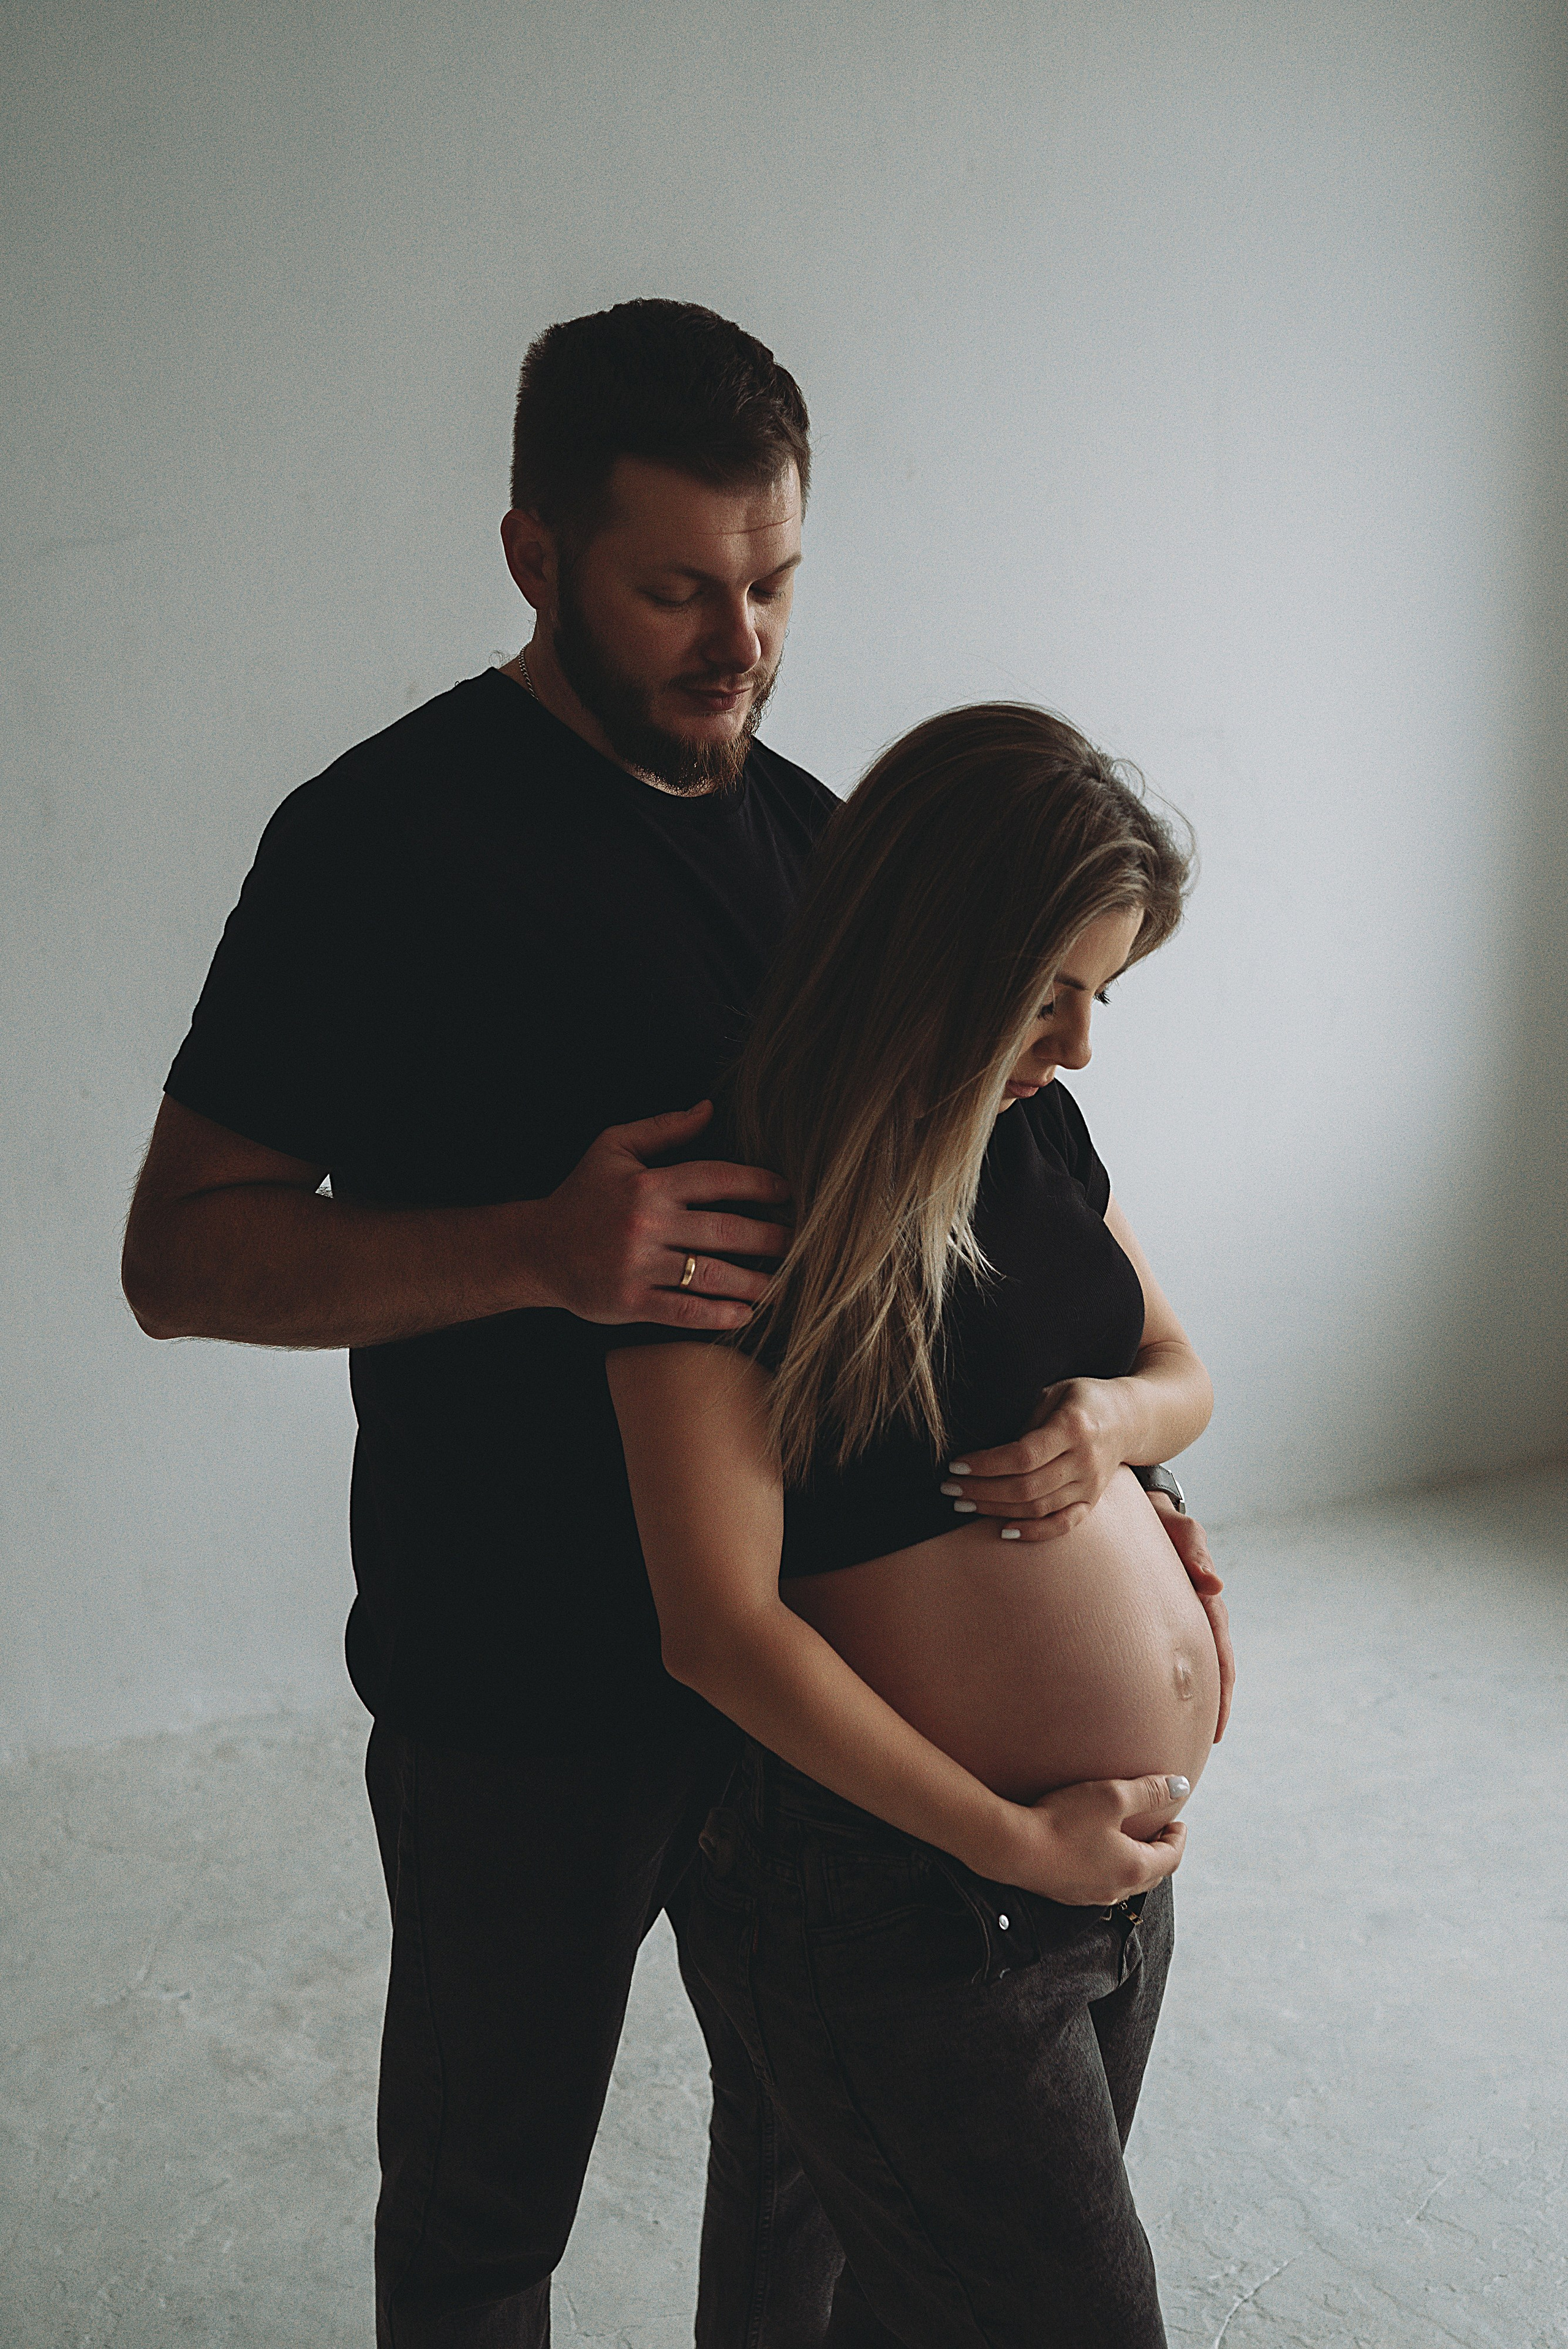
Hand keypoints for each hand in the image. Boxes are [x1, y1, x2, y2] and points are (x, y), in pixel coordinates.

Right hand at [528, 1102, 791, 1327]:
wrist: (538, 1249)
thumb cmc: (582, 1196)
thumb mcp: (613, 1149)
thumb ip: (662, 1129)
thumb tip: (708, 1109)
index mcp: (648, 1184)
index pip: (716, 1179)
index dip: (757, 1184)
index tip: (785, 1192)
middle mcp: (647, 1224)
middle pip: (723, 1230)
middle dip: (767, 1237)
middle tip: (795, 1242)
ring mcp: (639, 1266)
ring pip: (710, 1274)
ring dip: (752, 1281)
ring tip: (779, 1283)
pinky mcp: (631, 1302)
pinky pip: (685, 1311)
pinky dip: (718, 1314)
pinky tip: (745, 1314)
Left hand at [941, 1377, 1131, 1541]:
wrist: (1131, 1418)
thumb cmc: (1083, 1399)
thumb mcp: (1054, 1393)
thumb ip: (1025, 1419)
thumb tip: (982, 1445)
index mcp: (1073, 1427)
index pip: (1022, 1455)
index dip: (985, 1464)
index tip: (956, 1465)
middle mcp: (1085, 1460)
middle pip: (1026, 1487)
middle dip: (981, 1491)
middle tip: (949, 1487)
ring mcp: (1091, 1485)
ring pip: (1038, 1508)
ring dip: (996, 1509)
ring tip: (964, 1503)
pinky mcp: (1092, 1501)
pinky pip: (1063, 1524)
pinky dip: (1034, 1532)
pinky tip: (1004, 1530)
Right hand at [1007, 1772, 1188, 1905]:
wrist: (1014, 1848)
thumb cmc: (1064, 1821)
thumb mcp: (1112, 1796)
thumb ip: (1149, 1791)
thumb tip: (1181, 1786)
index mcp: (1134, 1868)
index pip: (1171, 1857)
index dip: (1178, 1837)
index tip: (1178, 1822)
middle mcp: (1116, 1889)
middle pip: (1152, 1874)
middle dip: (1161, 1852)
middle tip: (1159, 1831)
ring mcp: (1091, 1895)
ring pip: (1126, 1882)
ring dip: (1136, 1861)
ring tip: (1131, 1839)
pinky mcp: (1068, 1894)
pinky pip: (1102, 1883)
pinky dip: (1112, 1868)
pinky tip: (1098, 1851)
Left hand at [1148, 1494, 1234, 1742]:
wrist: (1140, 1508)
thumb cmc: (1161, 1520)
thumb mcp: (1180, 1530)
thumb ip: (1193, 1552)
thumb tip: (1214, 1585)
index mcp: (1205, 1600)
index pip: (1220, 1652)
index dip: (1222, 1689)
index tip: (1218, 1725)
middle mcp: (1195, 1613)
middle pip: (1211, 1666)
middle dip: (1212, 1704)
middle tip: (1207, 1741)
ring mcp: (1177, 1615)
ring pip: (1191, 1661)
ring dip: (1193, 1694)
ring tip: (1185, 1730)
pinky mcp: (1155, 1615)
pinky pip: (1165, 1650)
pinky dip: (1166, 1674)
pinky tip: (1153, 1697)